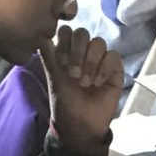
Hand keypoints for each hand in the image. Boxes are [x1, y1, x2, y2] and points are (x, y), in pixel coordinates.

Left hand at [41, 25, 124, 153]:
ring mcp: (100, 59)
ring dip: (90, 62)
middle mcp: (84, 52)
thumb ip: (48, 56)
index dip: (64, 42)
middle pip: (83, 33)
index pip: (67, 31)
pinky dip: (104, 68)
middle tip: (73, 74)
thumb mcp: (53, 77)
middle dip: (77, 52)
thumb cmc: (65, 102)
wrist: (80, 124)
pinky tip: (97, 83)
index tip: (61, 62)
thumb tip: (40, 35)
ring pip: (98, 43)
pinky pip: (113, 56)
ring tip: (85, 83)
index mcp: (67, 51)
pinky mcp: (114, 69)